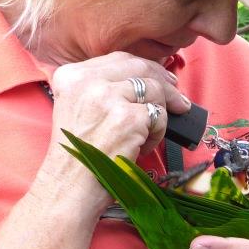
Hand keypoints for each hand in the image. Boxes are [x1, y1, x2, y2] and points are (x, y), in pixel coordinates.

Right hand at [36, 52, 189, 211]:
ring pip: (154, 90)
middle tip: (179, 99)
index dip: (146, 67)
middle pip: (140, 68)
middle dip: (165, 82)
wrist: (69, 188)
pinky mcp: (127, 118)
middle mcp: (86, 81)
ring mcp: (108, 98)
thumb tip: (148, 77)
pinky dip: (157, 134)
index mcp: (70, 76)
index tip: (161, 76)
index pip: (119, 59)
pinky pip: (159, 116)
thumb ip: (102, 89)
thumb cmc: (78, 156)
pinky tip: (141, 147)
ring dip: (161, 112)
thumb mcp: (78, 109)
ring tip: (149, 133)